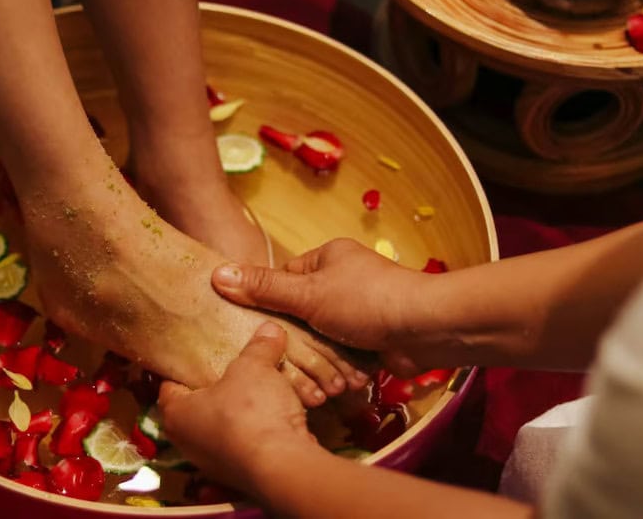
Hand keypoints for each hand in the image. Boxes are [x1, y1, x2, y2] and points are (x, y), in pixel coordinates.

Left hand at [158, 322, 317, 488]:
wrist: (281, 466)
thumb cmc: (250, 410)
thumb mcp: (254, 367)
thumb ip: (259, 347)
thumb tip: (270, 328)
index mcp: (176, 414)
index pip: (170, 385)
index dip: (184, 367)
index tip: (197, 353)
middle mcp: (188, 443)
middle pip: (199, 407)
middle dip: (217, 388)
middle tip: (232, 367)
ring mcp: (214, 464)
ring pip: (224, 428)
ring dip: (241, 411)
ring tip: (260, 389)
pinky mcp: (241, 475)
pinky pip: (247, 444)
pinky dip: (258, 430)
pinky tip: (275, 415)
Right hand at [210, 239, 439, 372]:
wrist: (426, 329)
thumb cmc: (366, 301)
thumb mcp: (308, 293)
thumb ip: (264, 288)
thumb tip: (216, 274)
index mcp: (327, 258)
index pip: (284, 279)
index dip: (268, 303)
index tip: (254, 327)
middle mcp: (342, 281)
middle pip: (301, 313)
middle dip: (298, 338)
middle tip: (280, 358)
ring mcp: (357, 312)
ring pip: (321, 338)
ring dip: (320, 358)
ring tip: (311, 375)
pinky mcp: (370, 339)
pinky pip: (342, 354)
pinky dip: (340, 367)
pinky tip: (332, 382)